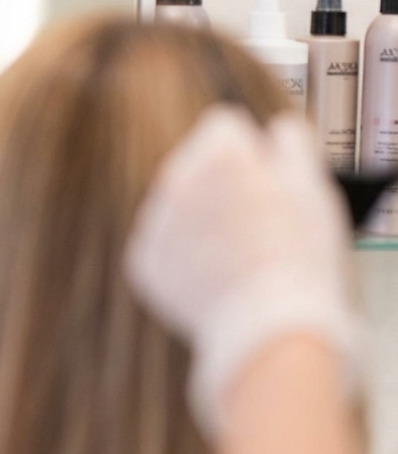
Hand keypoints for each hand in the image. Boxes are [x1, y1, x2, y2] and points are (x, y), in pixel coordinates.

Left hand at [124, 105, 361, 435]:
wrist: (266, 326)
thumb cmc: (297, 257)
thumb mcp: (312, 188)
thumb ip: (291, 145)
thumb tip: (274, 129)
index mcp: (217, 154)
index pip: (222, 127)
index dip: (249, 153)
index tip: (266, 180)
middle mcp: (174, 181)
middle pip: (193, 165)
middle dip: (218, 184)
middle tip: (253, 221)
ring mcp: (153, 223)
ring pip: (176, 207)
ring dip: (197, 220)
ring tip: (235, 254)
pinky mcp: (142, 262)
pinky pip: (163, 247)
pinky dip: (183, 258)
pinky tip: (213, 275)